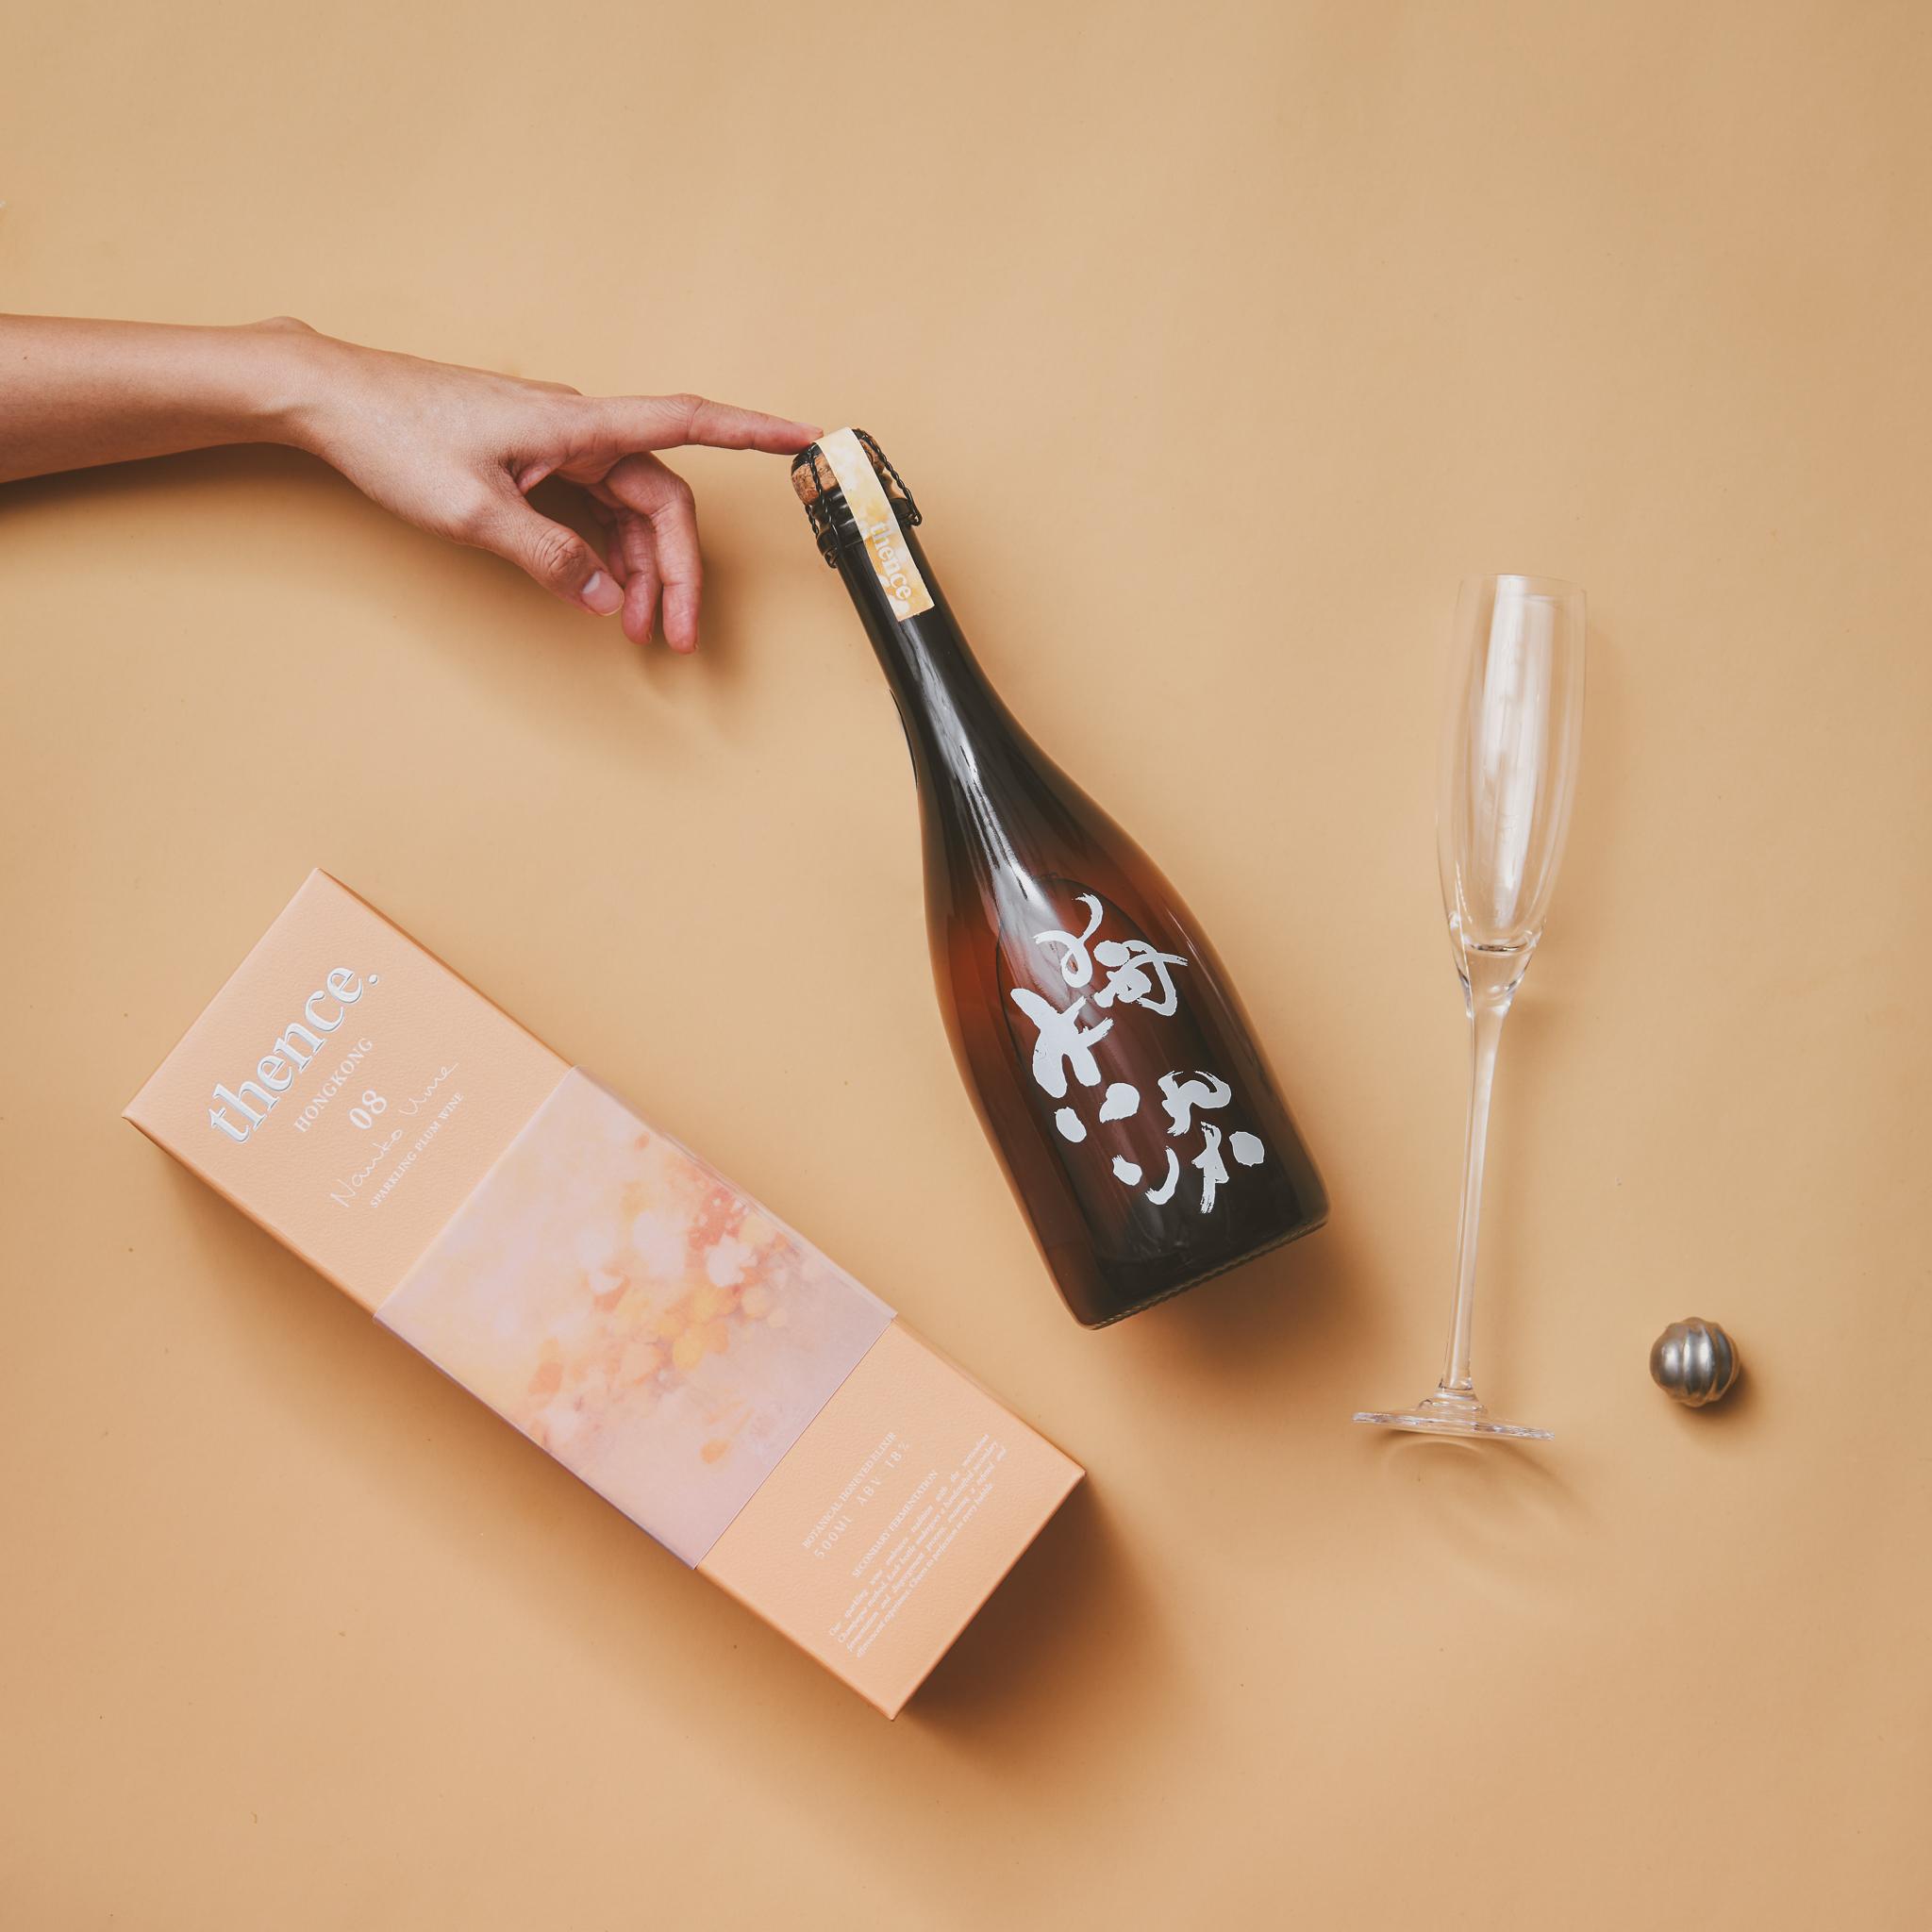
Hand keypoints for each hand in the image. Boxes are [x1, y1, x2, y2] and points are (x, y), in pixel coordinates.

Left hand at [276, 320, 817, 650]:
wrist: (327, 398)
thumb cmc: (393, 434)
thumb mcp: (473, 511)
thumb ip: (548, 557)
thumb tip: (606, 597)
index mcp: (575, 423)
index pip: (688, 422)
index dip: (753, 431)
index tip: (806, 437)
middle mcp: (576, 428)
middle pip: (660, 499)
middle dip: (676, 570)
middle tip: (676, 637)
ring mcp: (555, 445)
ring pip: (628, 511)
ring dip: (641, 572)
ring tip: (640, 632)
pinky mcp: (533, 460)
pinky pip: (594, 511)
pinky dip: (606, 556)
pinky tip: (603, 596)